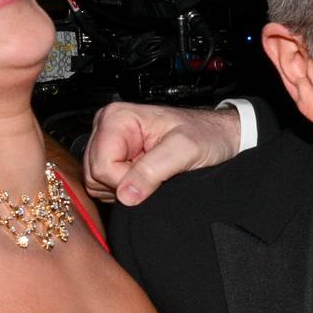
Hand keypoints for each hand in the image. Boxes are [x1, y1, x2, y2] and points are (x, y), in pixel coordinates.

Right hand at [83, 103, 242, 203]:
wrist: (218, 137)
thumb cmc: (206, 135)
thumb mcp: (185, 150)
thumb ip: (153, 171)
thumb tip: (125, 195)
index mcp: (117, 118)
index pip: (100, 165)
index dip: (124, 180)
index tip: (152, 177)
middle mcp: (107, 128)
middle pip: (95, 175)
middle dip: (124, 184)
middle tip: (155, 174)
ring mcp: (109, 144)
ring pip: (98, 183)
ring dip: (126, 187)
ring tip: (154, 173)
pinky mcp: (115, 159)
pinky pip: (106, 186)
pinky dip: (127, 189)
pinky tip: (147, 177)